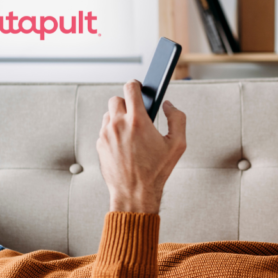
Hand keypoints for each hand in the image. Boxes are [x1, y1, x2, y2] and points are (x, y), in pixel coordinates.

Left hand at [96, 80, 186, 213]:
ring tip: (132, 132)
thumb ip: (177, 119)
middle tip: (137, 114)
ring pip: (109, 114)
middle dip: (127, 103)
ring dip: (119, 118)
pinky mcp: (100, 145)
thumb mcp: (177, 145)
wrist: (135, 193)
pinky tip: (125, 144)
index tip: (139, 87)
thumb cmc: (156, 171)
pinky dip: (114, 132)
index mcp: (137, 121)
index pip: (130, 88)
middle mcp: (118, 125)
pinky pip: (105, 130)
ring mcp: (106, 135)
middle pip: (117, 99)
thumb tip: (169, 106)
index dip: (136, 85)